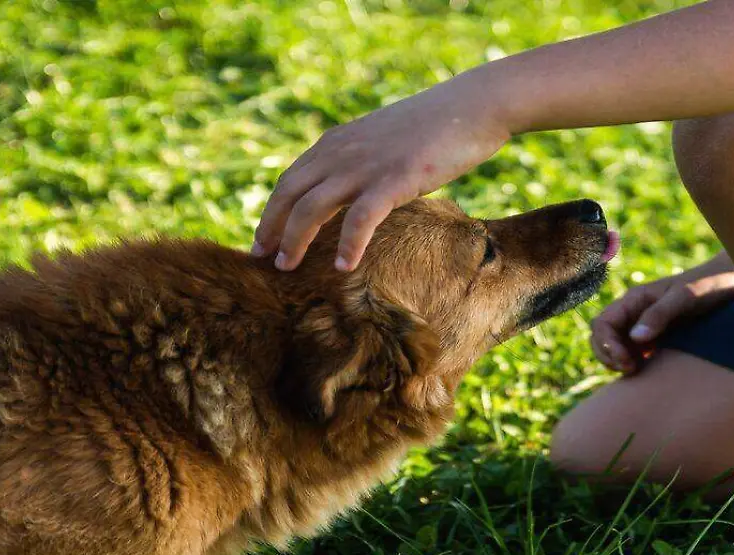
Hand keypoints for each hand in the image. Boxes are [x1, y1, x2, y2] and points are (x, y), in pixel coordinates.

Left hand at [253, 76, 509, 271]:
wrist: (472, 106)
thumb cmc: (435, 127)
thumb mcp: (383, 142)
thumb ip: (361, 162)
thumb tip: (354, 193)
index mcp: (337, 142)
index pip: (290, 179)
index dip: (272, 211)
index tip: (262, 239)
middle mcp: (342, 151)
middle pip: (289, 194)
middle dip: (271, 228)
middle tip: (262, 260)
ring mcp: (366, 165)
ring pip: (312, 207)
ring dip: (294, 240)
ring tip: (286, 268)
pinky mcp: (394, 179)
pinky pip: (360, 218)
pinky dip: (348, 244)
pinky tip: (343, 267)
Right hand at [590, 270, 733, 372]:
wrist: (733, 284)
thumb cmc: (709, 286)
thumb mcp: (685, 298)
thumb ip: (660, 315)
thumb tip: (635, 338)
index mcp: (635, 299)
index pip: (602, 324)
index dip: (607, 346)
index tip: (628, 362)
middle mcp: (634, 312)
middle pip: (601, 336)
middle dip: (608, 355)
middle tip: (631, 369)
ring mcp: (643, 324)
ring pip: (614, 345)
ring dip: (617, 360)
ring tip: (637, 371)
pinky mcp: (656, 336)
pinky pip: (632, 352)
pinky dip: (632, 362)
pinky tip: (647, 370)